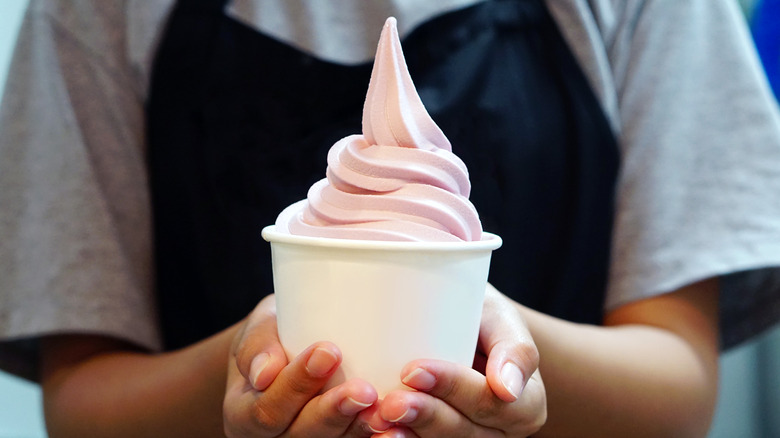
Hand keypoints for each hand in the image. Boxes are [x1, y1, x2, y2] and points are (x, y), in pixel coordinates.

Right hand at [223, 295, 391, 436]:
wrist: (288, 352)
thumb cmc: (274, 335)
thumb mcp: (259, 328)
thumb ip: (257, 344)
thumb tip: (265, 372)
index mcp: (244, 412)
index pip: (266, 409)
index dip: (296, 385)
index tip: (328, 351)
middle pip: (301, 436)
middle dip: (333, 413)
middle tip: (364, 390)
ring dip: (359, 429)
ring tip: (384, 409)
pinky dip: (375, 437)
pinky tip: (396, 427)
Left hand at [369, 284, 545, 436]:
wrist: (457, 324)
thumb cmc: (480, 316)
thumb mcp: (500, 316)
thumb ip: (516, 347)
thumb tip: (508, 388)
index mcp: (526, 404)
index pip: (491, 402)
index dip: (453, 388)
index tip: (414, 369)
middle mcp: (501, 432)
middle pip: (465, 433)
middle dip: (427, 416)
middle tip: (391, 401)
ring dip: (409, 435)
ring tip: (378, 419)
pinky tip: (377, 433)